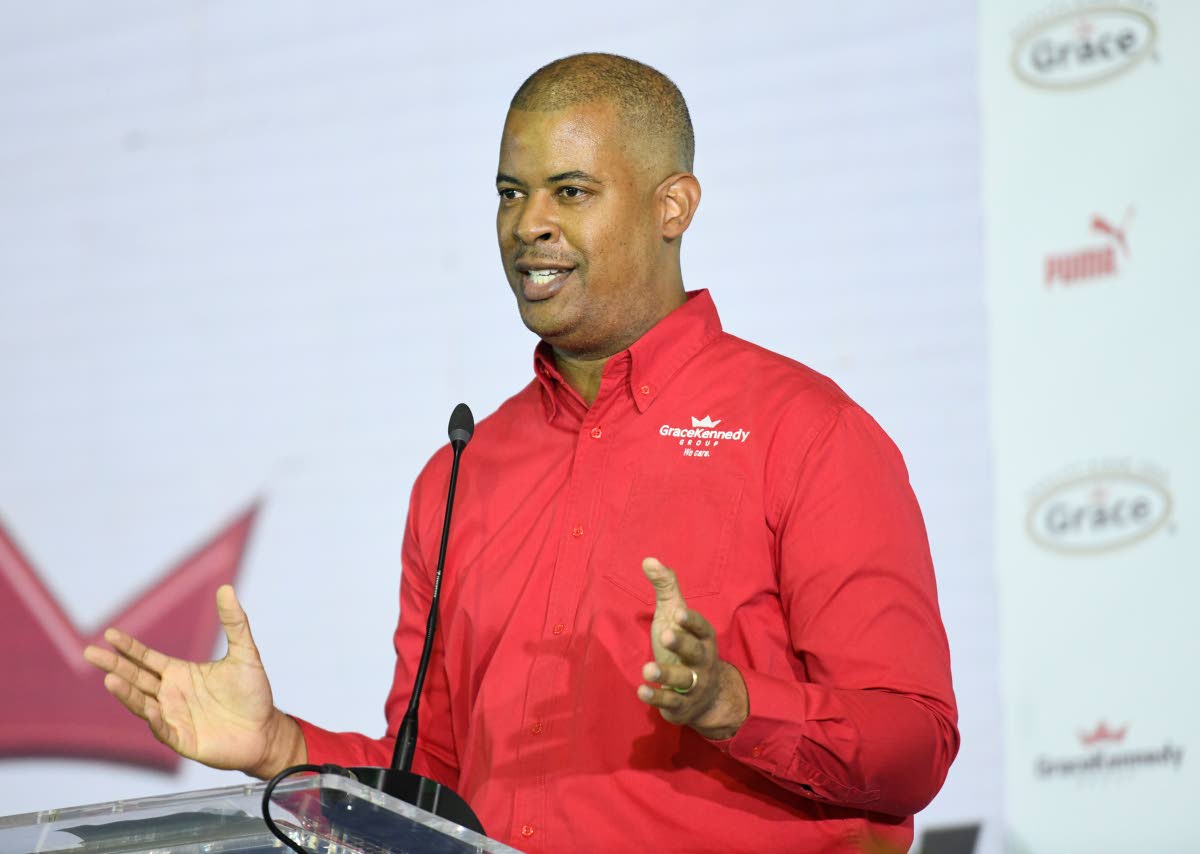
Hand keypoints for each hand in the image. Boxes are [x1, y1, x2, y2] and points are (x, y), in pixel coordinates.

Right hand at [82, 584, 304, 777]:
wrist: (265, 731)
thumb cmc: (253, 693)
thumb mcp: (245, 653)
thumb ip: (235, 623)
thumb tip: (226, 588)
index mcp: (179, 673)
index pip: (146, 658)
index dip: (128, 647)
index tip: (109, 633)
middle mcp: (170, 694)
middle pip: (136, 678)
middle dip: (114, 665)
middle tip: (89, 652)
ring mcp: (173, 717)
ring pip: (143, 703)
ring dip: (127, 692)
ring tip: (110, 678)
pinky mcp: (182, 739)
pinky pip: (163, 729)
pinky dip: (154, 719)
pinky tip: (148, 708)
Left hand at [636, 557, 747, 739]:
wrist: (707, 695)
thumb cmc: (685, 646)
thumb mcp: (675, 616)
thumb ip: (665, 588)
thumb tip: (648, 560)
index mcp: (703, 637)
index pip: (700, 627)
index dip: (690, 621)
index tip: (678, 612)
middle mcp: (702, 661)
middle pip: (695, 652)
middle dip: (681, 643)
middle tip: (664, 634)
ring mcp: (694, 685)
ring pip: (683, 679)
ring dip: (666, 675)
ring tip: (648, 669)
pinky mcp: (682, 706)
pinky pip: (671, 702)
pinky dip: (657, 697)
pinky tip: (641, 690)